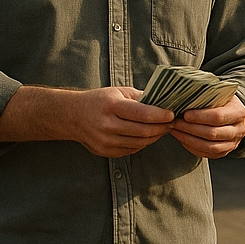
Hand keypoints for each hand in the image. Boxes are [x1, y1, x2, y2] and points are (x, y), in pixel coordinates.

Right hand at [0, 84, 173, 156]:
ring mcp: (106, 141)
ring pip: (141, 142)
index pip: (143, 114)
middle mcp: (108, 125)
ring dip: (155, 136)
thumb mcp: (118, 92)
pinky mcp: (106, 151)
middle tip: (171, 122)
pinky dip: (143, 143)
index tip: (172, 114)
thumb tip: (165, 101)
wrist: (73, 116)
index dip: (161, 115)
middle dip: (162, 127)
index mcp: (112, 106)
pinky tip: (148, 135)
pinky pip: (132, 149)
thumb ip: (140, 97)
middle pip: (144, 131)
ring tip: (162, 128)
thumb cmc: (99, 100)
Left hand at [170, 95, 244, 158]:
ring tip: (175, 130)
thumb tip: (183, 98)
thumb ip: (205, 95)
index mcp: (239, 112)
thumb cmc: (222, 101)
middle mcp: (239, 130)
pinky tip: (181, 138)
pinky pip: (206, 154)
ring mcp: (232, 144)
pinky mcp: (224, 152)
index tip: (184, 114)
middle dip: (190, 128)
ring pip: (208, 147)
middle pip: (212, 134)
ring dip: (188, 139)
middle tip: (174, 122)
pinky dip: (191, 147)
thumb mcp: (219, 93)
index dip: (199, 117)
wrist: (233, 114)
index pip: (218, 117)